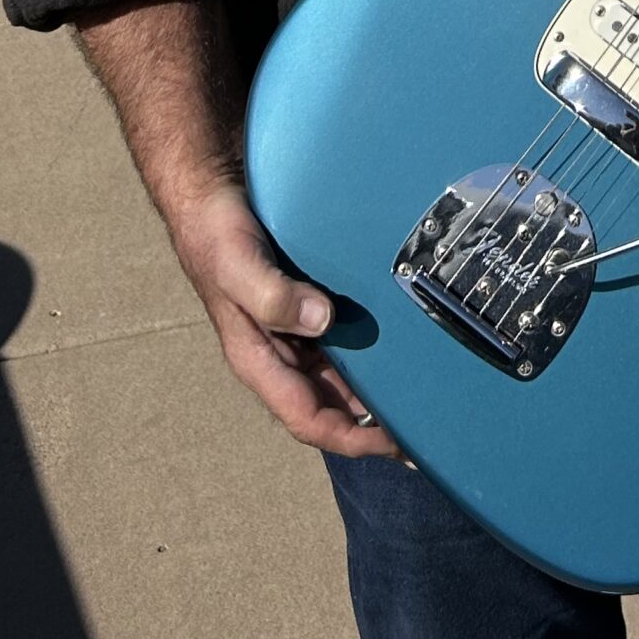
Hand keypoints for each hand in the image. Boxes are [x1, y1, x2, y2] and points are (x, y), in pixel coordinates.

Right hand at [168, 179, 399, 458]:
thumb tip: (320, 320)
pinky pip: (343, 341)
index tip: (394, 445)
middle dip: (374, 426)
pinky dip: (372, 352)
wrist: (211, 193)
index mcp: (258, 359)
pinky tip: (404, 346)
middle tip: (427, 432)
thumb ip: (272, 294)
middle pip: (330, 406)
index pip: (307, 417)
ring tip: (425, 398)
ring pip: (340, 377)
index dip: (350, 438)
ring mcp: (295, 331)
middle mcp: (280, 353)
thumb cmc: (218, 233)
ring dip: (377, 392)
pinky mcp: (308, 305)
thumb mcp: (238, 264)